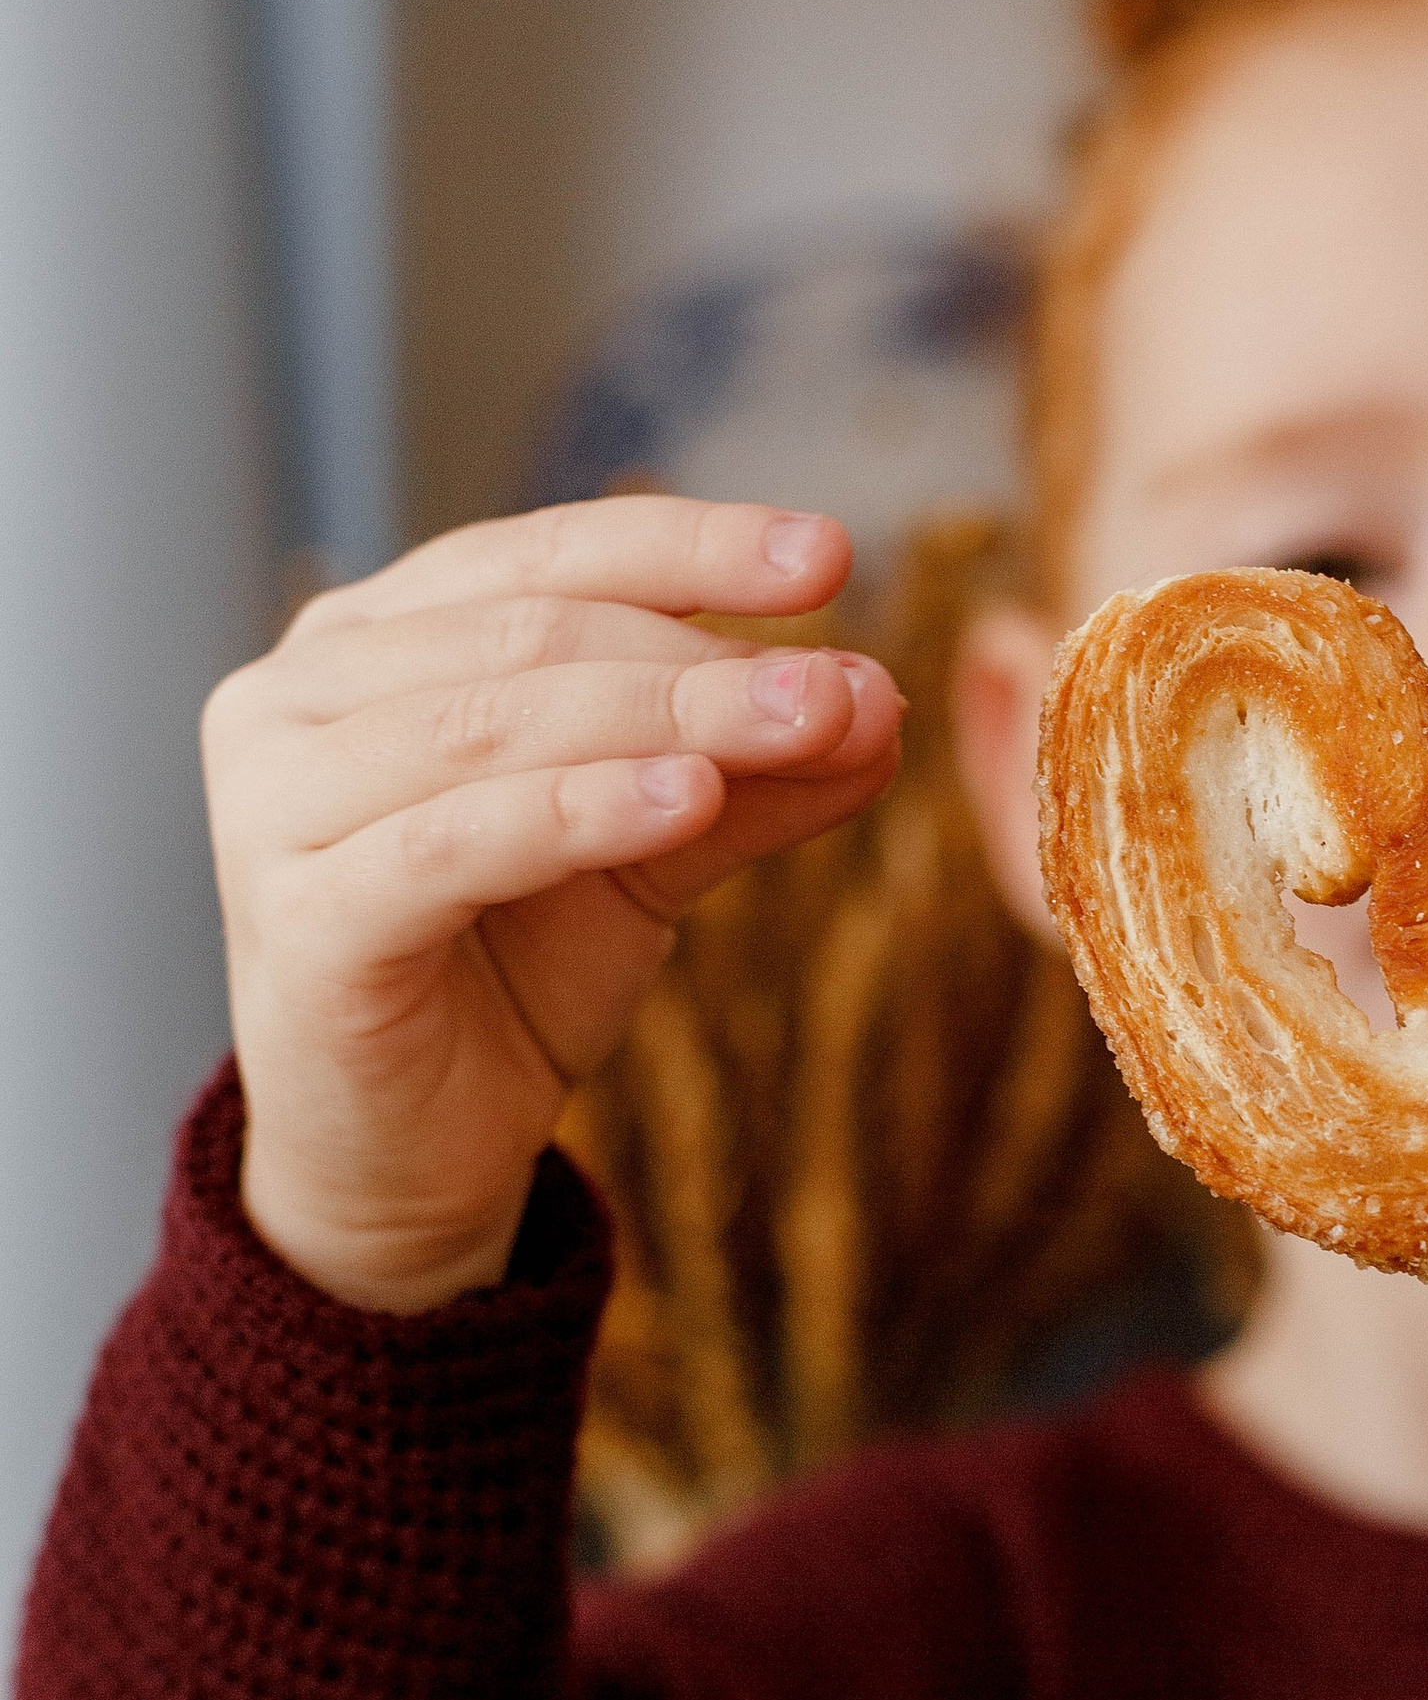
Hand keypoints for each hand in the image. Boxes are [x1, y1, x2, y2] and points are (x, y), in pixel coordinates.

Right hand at [205, 496, 901, 1311]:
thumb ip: (751, 772)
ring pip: (495, 725)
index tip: (830, 553)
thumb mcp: (655, 850)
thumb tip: (878, 695)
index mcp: (372, 639)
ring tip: (804, 722)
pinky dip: (581, 810)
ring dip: (667, 719)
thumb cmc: (512, 971)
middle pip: (528, 635)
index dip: (689, 543)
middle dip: (700, 655)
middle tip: (841, 682)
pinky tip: (693, 799)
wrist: (408, 1155)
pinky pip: (456, 843)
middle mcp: (299, 693)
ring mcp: (277, 803)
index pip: (545, 555)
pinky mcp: (301, 920)